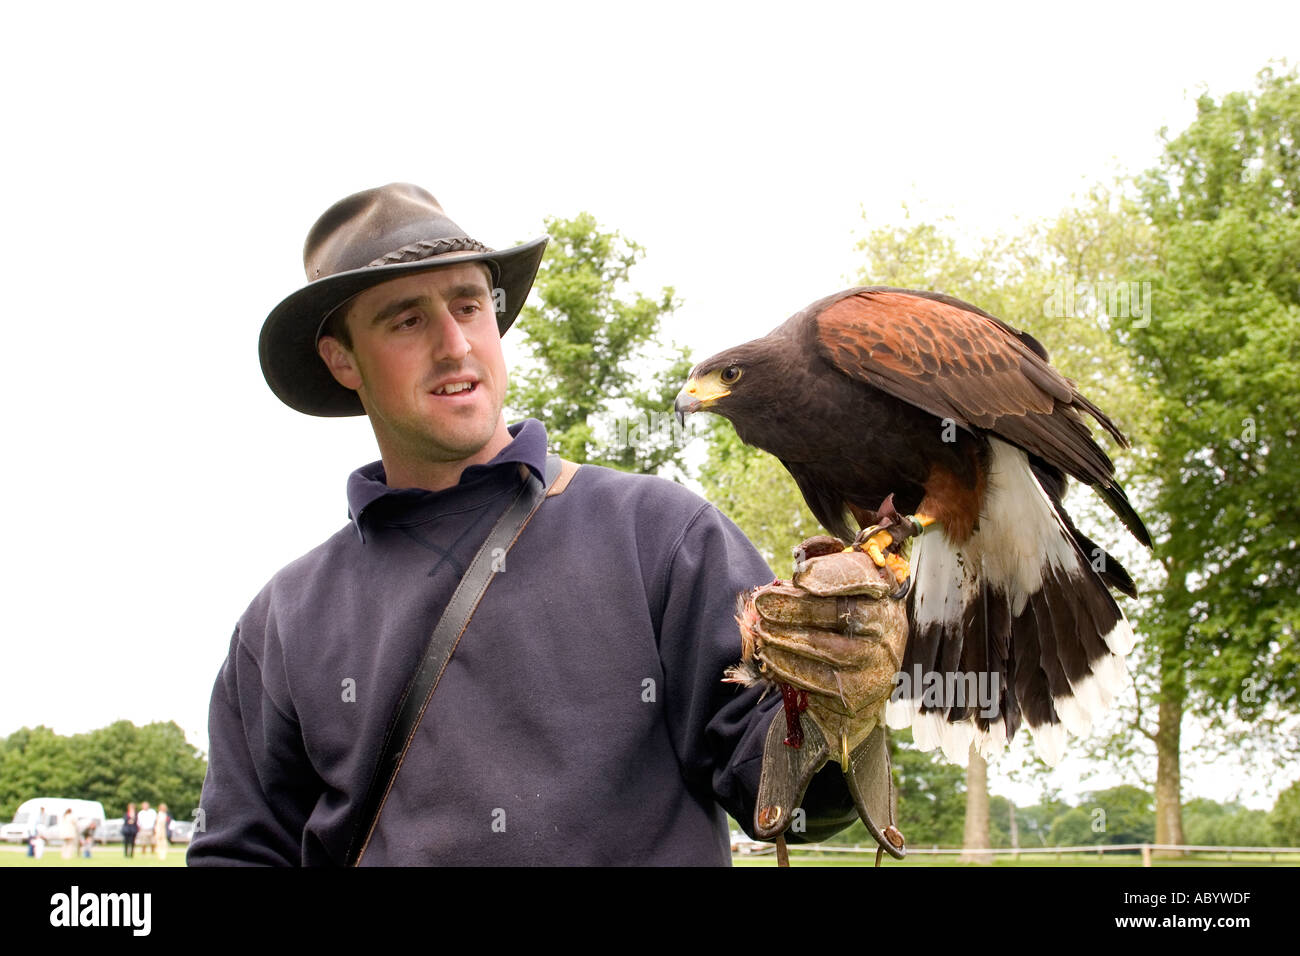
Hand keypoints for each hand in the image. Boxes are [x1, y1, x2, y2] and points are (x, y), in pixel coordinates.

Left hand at [729, 535, 907, 765]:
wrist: (865, 673)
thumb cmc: (845, 615)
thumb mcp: (843, 584)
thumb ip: (823, 561)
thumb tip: (801, 554)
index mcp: (883, 590)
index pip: (862, 578)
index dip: (831, 575)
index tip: (798, 575)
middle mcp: (886, 624)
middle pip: (841, 613)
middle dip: (797, 607)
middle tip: (763, 603)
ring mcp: (874, 660)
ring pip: (828, 648)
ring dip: (788, 638)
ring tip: (761, 629)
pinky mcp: (858, 692)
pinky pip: (819, 680)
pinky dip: (789, 667)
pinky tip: (768, 655)